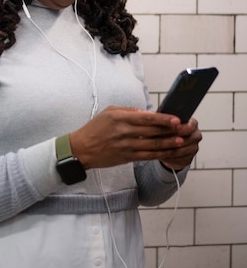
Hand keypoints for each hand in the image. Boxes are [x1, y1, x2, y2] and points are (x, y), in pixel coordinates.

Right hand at [69, 106, 201, 170]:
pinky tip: (169, 152)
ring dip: (169, 144)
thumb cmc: (95, 128)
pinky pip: (147, 156)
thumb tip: (147, 113)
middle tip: (185, 129)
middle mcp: (124, 132)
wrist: (81, 149)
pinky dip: (159, 154)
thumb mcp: (109, 112)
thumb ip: (128, 111)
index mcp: (120, 118)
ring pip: (152, 145)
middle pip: (153, 132)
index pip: (146, 118)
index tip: (177, 119)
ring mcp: (126, 146)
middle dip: (171, 131)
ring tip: (182, 142)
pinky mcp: (126, 157)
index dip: (163, 119)